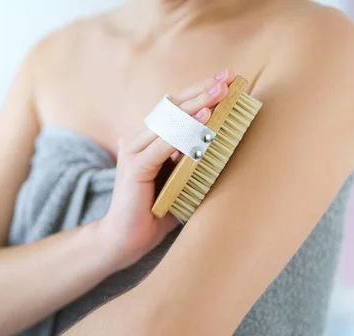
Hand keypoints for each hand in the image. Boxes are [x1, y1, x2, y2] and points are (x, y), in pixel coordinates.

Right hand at [98, 69, 235, 267]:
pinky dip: (184, 131)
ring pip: (168, 121)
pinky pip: (162, 145)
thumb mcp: (182, 180)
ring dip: (197, 104)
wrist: (125, 239)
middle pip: (172, 107)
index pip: (176, 108)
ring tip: (220, 93)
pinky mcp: (135, 168)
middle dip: (202, 91)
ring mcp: (134, 152)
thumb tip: (224, 143)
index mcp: (150, 140)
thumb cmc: (155, 211)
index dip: (200, 92)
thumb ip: (195, 160)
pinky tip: (204, 119)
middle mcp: (140, 140)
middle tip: (228, 78)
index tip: (227, 80)